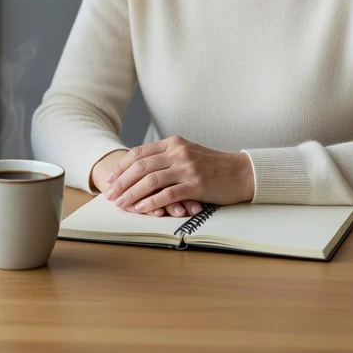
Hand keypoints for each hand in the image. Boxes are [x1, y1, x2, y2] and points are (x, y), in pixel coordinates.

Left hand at [102, 136, 254, 217]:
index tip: (110, 179)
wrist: (242, 172)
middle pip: (140, 166)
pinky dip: (151, 202)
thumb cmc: (214, 165)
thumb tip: (142, 166)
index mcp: (173, 143)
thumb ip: (167, 155)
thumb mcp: (188, 152)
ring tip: (121, 204)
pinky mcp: (196, 185)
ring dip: (132, 194)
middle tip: (110, 195)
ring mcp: (186, 168)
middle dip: (121, 182)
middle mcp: (177, 152)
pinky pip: (167, 194)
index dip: (122, 167)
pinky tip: (141, 209)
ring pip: (150, 181)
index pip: (139, 153)